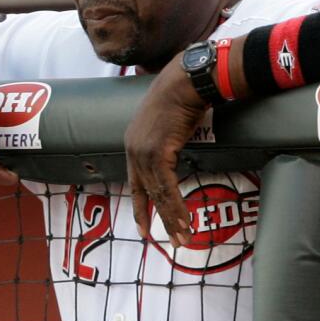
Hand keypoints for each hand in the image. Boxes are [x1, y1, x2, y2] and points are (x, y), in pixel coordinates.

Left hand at [123, 52, 208, 247]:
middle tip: (172, 241)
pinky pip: (167, 188)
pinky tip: (186, 221)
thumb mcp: (168, 122)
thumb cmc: (182, 96)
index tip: (144, 229)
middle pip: (147, 194)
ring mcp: (143, 152)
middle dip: (160, 220)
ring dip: (172, 219)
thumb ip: (166, 140)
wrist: (185, 80)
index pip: (136, 184)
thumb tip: (175, 148)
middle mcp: (133, 151)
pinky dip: (176, 207)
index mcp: (133, 145)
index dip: (141, 208)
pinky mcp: (157, 153)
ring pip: (158, 195)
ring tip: (183, 237)